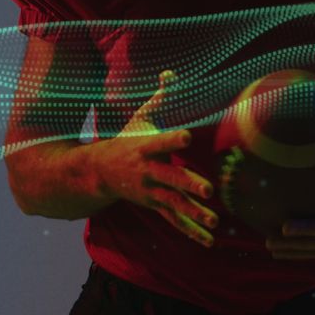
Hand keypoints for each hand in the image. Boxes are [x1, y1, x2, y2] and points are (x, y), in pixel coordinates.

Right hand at [93, 70, 219, 247]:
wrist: (100, 172)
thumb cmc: (128, 139)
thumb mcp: (140, 117)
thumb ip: (160, 98)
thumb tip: (170, 73)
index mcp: (145, 148)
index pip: (160, 142)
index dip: (172, 140)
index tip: (186, 137)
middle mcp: (148, 172)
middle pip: (170, 179)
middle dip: (189, 185)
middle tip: (208, 190)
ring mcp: (151, 191)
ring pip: (174, 204)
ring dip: (194, 214)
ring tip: (214, 221)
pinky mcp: (155, 205)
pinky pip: (174, 221)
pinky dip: (191, 232)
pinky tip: (209, 241)